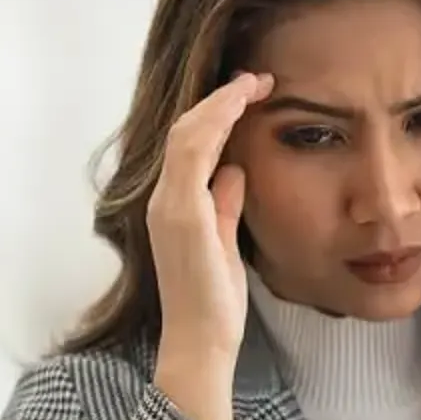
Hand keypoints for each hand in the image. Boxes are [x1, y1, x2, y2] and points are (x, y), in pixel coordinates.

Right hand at [145, 71, 272, 419]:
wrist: (201, 341)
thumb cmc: (213, 300)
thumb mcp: (224, 241)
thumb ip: (224, 205)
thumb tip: (234, 172)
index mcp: (173, 205)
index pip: (189, 144)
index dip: (217, 113)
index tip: (250, 92)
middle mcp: (163, 200)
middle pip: (184, 131)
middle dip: (220, 99)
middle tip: (256, 78)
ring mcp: (168, 206)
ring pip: (185, 135)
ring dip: (220, 104)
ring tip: (252, 83)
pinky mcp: (181, 215)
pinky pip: (192, 156)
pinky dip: (215, 125)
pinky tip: (239, 107)